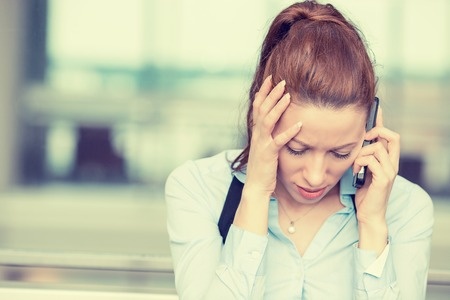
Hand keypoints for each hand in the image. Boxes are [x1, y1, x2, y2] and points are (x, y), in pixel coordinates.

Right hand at [245, 75, 301, 198]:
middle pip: (262, 108)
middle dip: (271, 93)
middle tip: (282, 81)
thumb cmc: (263, 166)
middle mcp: (257, 134)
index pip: (258, 106)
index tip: (270, 78)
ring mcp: (261, 143)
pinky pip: (278, 141)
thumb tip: (277, 120)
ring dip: (278, 106)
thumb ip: (268, 132)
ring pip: (268, 120)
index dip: (263, 91)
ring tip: (288, 95)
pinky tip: (299, 125)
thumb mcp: (264, 145)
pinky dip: (289, 132)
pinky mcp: (268, 154)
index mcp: (256, 131)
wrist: (256, 186)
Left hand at [353, 107, 399, 223]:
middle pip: (392, 136)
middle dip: (376, 132)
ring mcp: (390, 171)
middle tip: (363, 138)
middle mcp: (393, 164)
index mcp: (389, 160)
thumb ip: (365, 157)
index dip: (383, 122)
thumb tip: (356, 142)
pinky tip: (356, 172)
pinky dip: (360, 163)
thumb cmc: (365, 193)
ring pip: (377, 147)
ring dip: (361, 154)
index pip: (390, 136)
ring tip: (356, 165)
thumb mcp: (364, 170)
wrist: (368, 214)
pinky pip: (371, 160)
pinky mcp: (384, 179)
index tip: (375, 110)